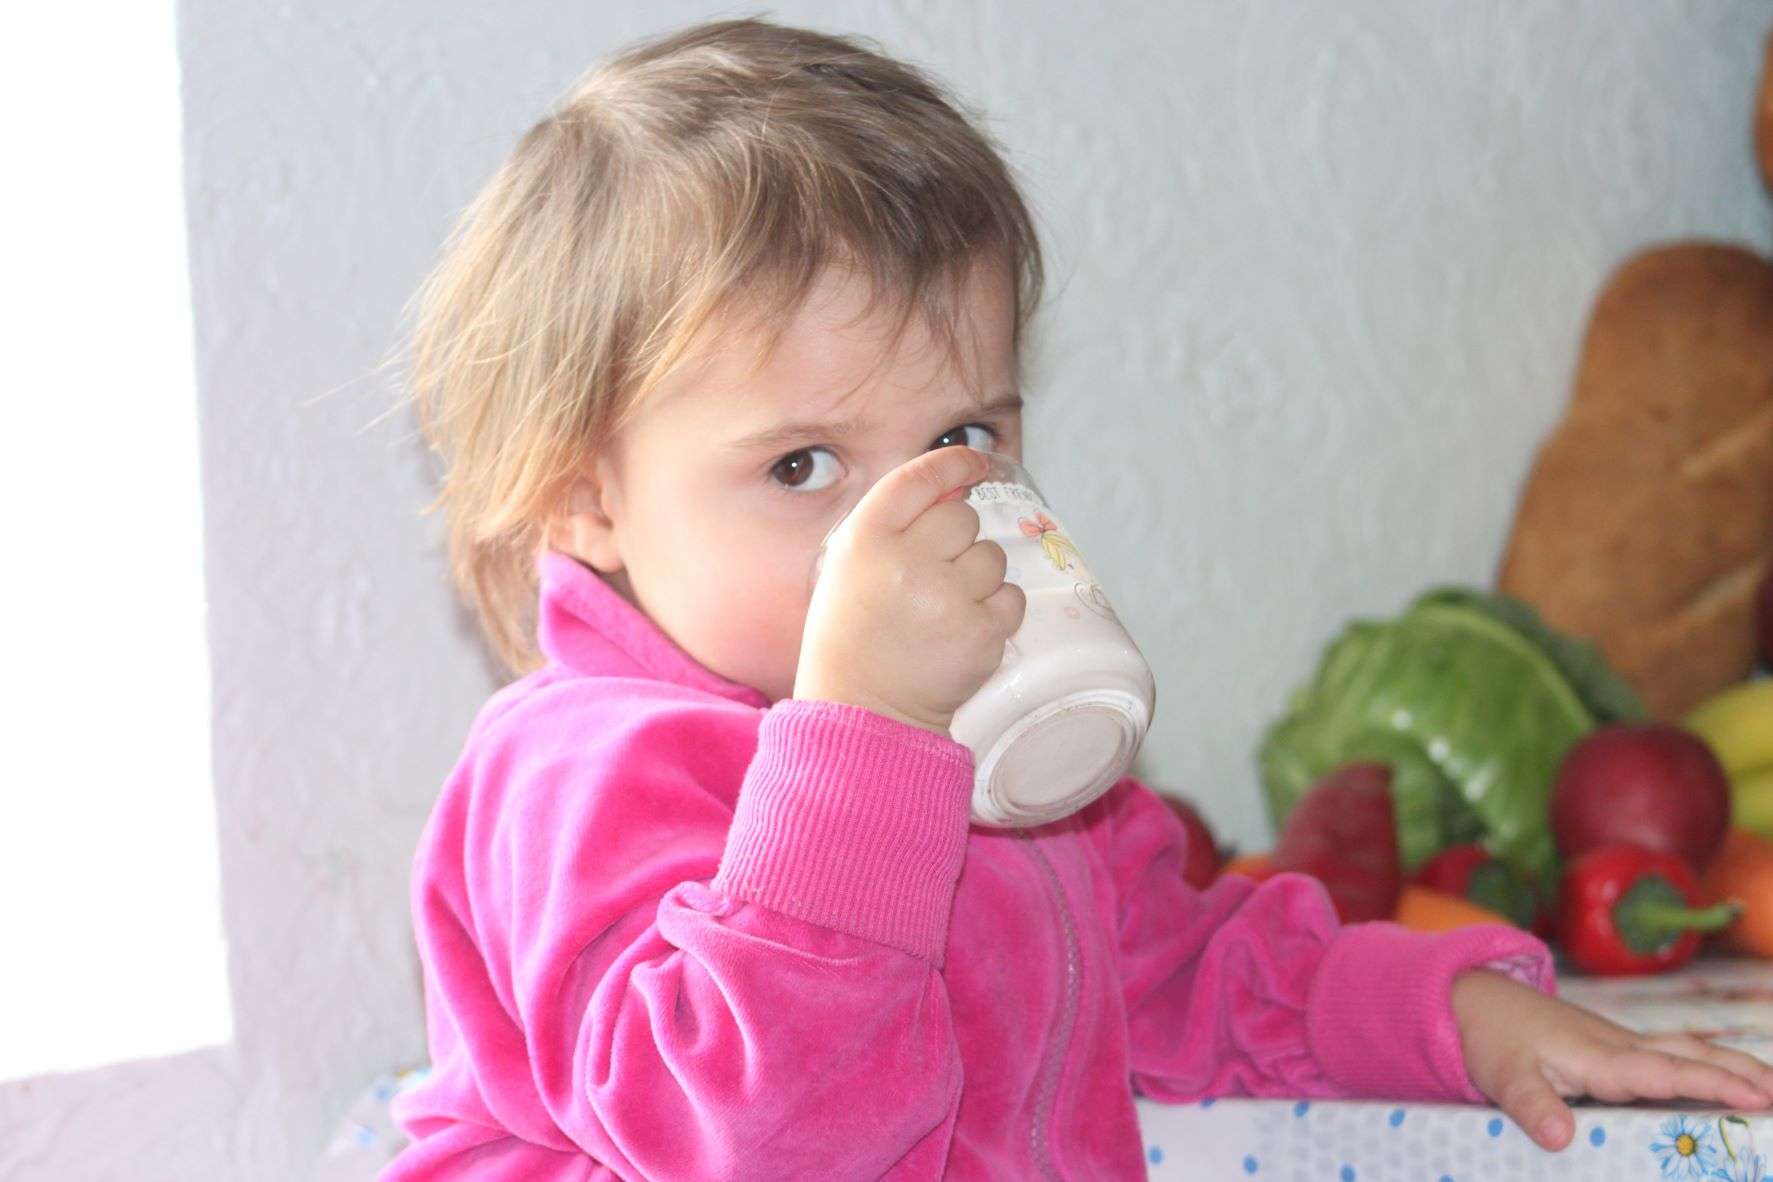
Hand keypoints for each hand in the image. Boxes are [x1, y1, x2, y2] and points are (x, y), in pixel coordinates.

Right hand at [794, 446, 1024, 735]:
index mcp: (864, 542)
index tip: (973, 463)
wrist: (866, 710)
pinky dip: (996, 612)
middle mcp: (905, 563)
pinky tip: (963, 631)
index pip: (915, 480)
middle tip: (933, 580)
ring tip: (944, 612)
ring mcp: (945, 599)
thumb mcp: (853, 567)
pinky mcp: (980, 634)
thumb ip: (899, 521)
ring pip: (992, 557)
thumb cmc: (857, 634)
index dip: (950, 463)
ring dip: (978, 579)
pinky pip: (1012, 598)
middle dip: (957, 542)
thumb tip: (965, 479)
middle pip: (962, 517)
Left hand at [1452, 968, 1772, 1150]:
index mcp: (1601, 1057)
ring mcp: (1621, 1047)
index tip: (1754, 1095)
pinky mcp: (1614, 1051)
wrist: (1477, 1001)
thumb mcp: (1503, 1076)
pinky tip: (1723, 1081)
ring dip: (1732, 1066)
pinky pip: (1671, 1058)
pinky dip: (1705, 1066)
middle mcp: (1620, 1048)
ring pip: (1686, 1052)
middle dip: (1742, 1074)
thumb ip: (1532, 1106)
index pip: (1666, 1072)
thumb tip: (1562, 1139)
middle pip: (1692, 1056)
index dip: (1710, 1084)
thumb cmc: (1492, 1039)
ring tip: (1772, 1089)